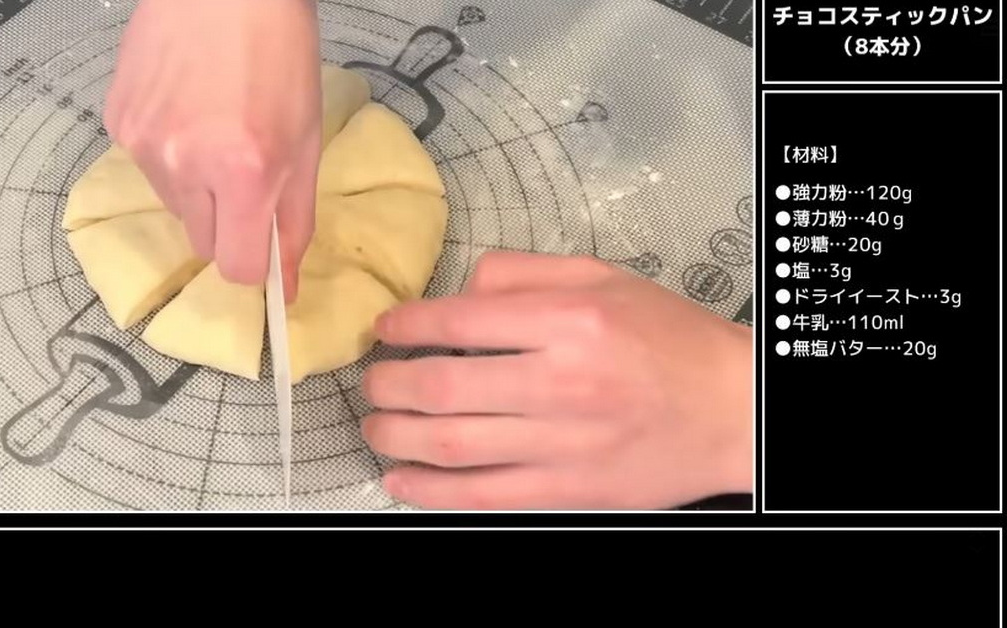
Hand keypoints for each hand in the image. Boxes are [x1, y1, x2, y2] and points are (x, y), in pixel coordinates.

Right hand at [104, 0, 321, 299]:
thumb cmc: (278, 54)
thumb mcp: (305, 142)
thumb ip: (294, 220)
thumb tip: (288, 287)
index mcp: (243, 174)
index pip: (237, 268)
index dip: (254, 263)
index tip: (263, 246)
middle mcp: (184, 167)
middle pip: (204, 243)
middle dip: (228, 222)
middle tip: (245, 172)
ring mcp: (143, 145)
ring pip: (175, 205)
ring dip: (196, 187)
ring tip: (215, 128)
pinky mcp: (118, 123)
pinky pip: (147, 168)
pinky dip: (169, 153)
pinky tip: (187, 108)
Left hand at [361, 251, 753, 509]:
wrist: (731, 410)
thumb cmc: (669, 340)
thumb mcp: (604, 278)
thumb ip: (526, 272)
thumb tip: (460, 290)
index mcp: (569, 319)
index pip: (458, 319)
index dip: (405, 326)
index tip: (386, 331)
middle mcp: (560, 380)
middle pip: (441, 385)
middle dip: (387, 385)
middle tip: (373, 382)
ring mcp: (563, 442)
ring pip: (451, 442)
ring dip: (394, 435)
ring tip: (374, 426)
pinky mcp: (568, 489)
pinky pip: (483, 494)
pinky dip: (431, 490)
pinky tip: (400, 479)